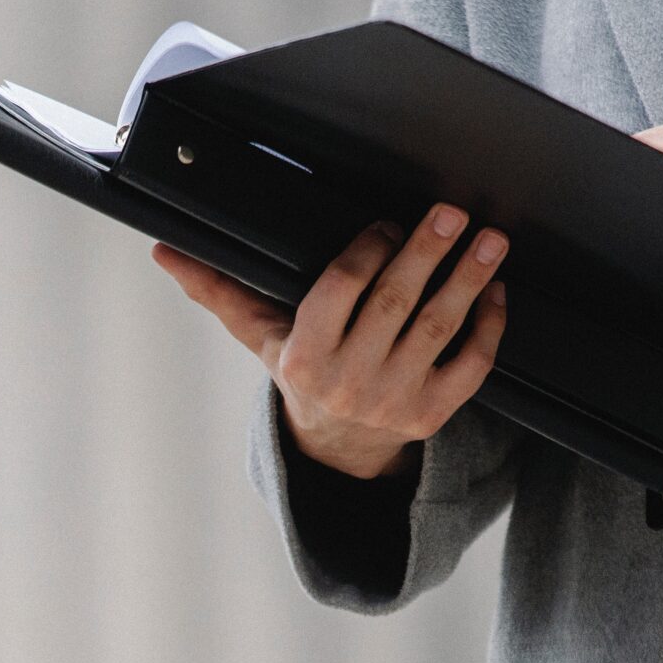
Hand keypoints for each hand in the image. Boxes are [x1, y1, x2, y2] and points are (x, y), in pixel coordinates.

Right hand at [154, 202, 508, 478]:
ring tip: (489, 240)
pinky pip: (471, 366)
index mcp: (304, 356)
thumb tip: (166, 251)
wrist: (337, 450)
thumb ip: (218, 289)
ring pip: (438, 329)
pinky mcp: (434, 413)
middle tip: (450, 212)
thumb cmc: (300, 372)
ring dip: (467, 280)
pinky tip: (497, 290)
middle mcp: (350, 382)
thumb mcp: (258, 334)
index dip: (367, 253)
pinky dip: (488, 327)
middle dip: (425, 254)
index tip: (387, 223)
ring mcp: (395, 400)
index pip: (339, 292)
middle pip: (393, 305)